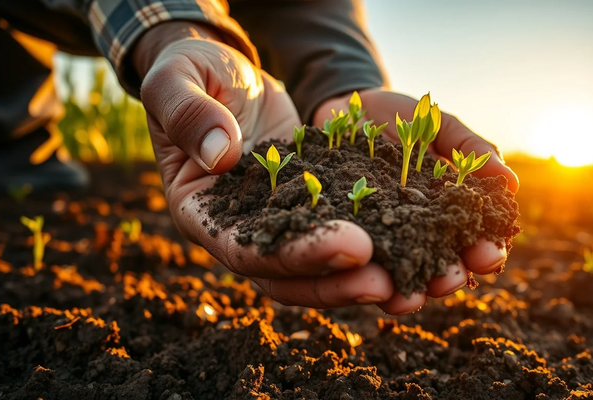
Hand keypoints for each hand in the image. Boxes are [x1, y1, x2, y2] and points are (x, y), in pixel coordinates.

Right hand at [136, 23, 398, 311]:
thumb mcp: (177, 83)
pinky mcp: (312, 198)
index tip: (351, 248)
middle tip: (390, 280)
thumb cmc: (188, 73)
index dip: (297, 255)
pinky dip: (379, 231)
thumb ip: (190, 115)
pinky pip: (345, 221)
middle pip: (289, 273)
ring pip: (321, 261)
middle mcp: (242, 227)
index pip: (246, 250)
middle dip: (338, 280)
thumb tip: (221, 156)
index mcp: (201, 212)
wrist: (222, 70)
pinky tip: (416, 231)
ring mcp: (280, 216)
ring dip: (364, 271)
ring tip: (410, 272)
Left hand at [314, 88, 519, 313]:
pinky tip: (371, 283)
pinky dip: (367, 277)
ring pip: (404, 274)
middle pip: (444, 266)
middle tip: (449, 279)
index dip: (487, 249)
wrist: (348, 108)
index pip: (477, 239)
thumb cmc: (402, 117)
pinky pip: (362, 265)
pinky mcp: (354, 239)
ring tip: (411, 296)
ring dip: (410, 290)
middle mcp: (423, 232)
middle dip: (450, 276)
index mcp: (452, 209)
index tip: (488, 253)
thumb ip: (472, 149)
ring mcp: (388, 237)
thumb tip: (510, 183)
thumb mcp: (438, 125)